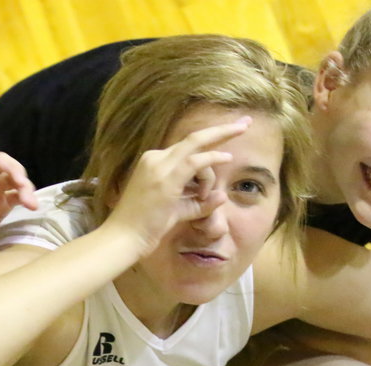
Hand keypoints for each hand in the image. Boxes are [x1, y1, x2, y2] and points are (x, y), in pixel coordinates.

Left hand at [0, 149, 37, 259]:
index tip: (12, 174)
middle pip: (0, 164)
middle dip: (16, 172)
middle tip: (25, 187)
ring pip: (12, 178)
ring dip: (24, 186)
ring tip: (32, 204)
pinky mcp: (1, 203)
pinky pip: (16, 193)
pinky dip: (25, 197)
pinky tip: (32, 206)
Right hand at [103, 117, 250, 255]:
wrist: (123, 237)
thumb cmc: (146, 228)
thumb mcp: (179, 212)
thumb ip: (200, 203)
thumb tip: (222, 195)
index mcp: (154, 162)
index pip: (187, 150)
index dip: (211, 142)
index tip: (231, 135)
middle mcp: (155, 158)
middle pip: (195, 138)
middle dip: (223, 129)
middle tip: (247, 122)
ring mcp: (159, 165)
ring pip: (197, 151)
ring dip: (212, 169)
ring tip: (203, 195)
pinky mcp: (165, 178)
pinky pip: (195, 161)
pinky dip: (213, 159)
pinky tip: (228, 159)